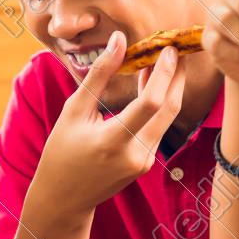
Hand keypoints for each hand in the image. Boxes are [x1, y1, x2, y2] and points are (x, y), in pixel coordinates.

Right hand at [27, 31, 186, 220]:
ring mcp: (144, 161)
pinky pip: (159, 127)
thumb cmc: (62, 151)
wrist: (65, 198)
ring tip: (164, 58)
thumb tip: (119, 41)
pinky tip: (151, 82)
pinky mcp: (147, 163)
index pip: (151, 104)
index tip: (167, 48)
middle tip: (175, 47)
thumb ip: (99, 76)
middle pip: (169, 109)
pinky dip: (159, 103)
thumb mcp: (74, 110)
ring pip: (168, 118)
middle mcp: (136, 154)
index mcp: (114, 141)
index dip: (164, 74)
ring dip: (169, 87)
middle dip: (177, 75)